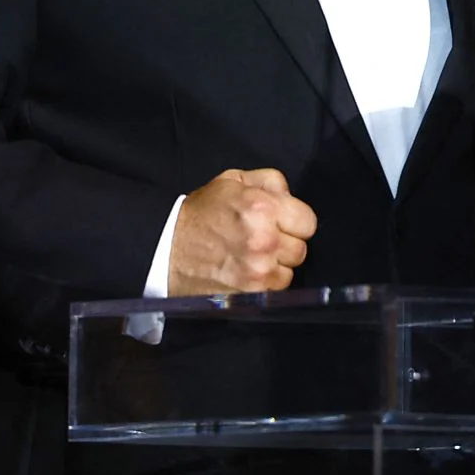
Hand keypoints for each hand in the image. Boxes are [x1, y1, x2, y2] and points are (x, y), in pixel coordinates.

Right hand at [167, 167, 317, 295]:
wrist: (167, 248)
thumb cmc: (201, 213)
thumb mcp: (232, 181)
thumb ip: (269, 180)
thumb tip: (291, 196)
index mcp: (263, 207)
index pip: (308, 222)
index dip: (295, 221)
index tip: (281, 223)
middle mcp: (265, 240)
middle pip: (301, 248)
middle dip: (286, 243)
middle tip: (264, 240)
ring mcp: (258, 270)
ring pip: (290, 271)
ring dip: (277, 266)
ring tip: (254, 257)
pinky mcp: (250, 293)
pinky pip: (276, 290)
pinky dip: (266, 283)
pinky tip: (248, 272)